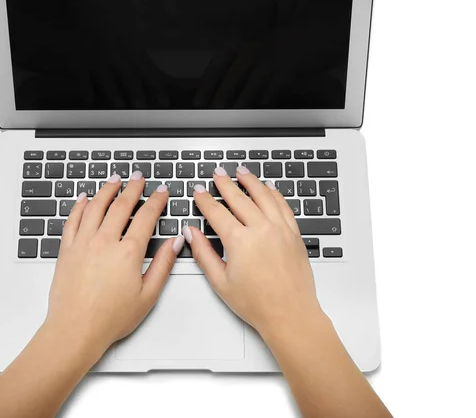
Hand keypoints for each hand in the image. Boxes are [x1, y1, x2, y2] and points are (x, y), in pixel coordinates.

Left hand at [43, 171, 184, 353]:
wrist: (74, 330)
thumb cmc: (110, 318)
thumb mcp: (147, 295)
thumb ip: (163, 265)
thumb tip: (175, 243)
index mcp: (128, 252)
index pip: (146, 217)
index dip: (156, 201)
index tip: (161, 192)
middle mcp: (105, 241)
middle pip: (121, 205)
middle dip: (133, 188)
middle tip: (139, 178)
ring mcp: (83, 243)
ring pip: (96, 206)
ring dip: (107, 190)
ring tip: (115, 179)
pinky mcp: (67, 249)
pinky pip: (73, 220)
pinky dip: (80, 206)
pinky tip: (85, 198)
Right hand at [186, 166, 323, 338]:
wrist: (291, 315)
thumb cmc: (257, 304)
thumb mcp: (220, 282)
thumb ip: (203, 253)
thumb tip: (191, 233)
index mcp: (240, 241)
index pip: (217, 212)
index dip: (205, 200)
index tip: (198, 191)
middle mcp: (261, 230)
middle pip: (239, 198)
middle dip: (225, 183)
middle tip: (217, 173)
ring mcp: (280, 229)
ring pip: (263, 196)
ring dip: (251, 181)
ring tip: (241, 171)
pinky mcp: (294, 234)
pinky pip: (283, 206)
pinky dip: (274, 193)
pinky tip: (268, 188)